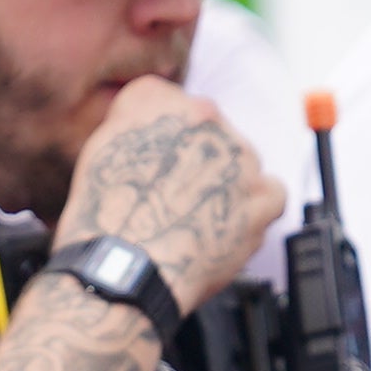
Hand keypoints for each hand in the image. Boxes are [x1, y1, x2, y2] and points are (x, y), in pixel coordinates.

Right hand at [54, 77, 286, 308]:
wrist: (127, 266)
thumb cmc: (106, 215)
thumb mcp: (98, 146)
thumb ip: (130, 121)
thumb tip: (143, 122)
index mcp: (162, 104)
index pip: (170, 104)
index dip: (163, 138)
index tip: (156, 161)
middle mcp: (209, 123)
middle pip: (209, 134)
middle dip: (196, 161)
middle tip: (172, 196)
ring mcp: (240, 161)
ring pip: (240, 163)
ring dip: (224, 185)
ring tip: (195, 218)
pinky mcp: (263, 199)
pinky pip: (272, 194)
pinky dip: (255, 208)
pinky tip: (229, 223)